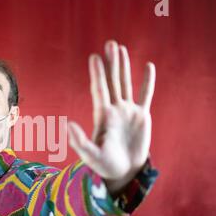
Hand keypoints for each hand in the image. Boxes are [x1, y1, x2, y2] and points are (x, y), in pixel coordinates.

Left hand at [68, 40, 155, 195]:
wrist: (123, 172)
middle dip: (111, 63)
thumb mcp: (91, 155)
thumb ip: (80, 141)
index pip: (100, 90)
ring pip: (125, 84)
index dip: (97, 74)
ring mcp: (128, 111)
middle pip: (112, 81)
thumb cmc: (105, 166)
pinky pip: (145, 95)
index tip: (94, 57)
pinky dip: (147, 81)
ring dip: (124, 66)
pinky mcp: (141, 116)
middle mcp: (115, 109)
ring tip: (120, 48)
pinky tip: (148, 66)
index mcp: (103, 116)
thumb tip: (67, 125)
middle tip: (110, 43)